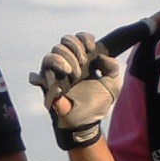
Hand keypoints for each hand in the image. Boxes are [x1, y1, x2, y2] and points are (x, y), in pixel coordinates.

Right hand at [29, 33, 120, 148]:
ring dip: (67, 59)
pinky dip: (56, 66)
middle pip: (66, 39)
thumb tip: (101, 55)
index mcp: (84, 60)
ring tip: (74, 75)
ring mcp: (56, 70)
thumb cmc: (97, 104)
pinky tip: (65, 76)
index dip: (85, 39)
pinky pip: (46, 64)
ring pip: (55, 50)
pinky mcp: (46, 79)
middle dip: (76, 49)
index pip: (80, 38)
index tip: (92, 49)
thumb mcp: (113, 85)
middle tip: (84, 64)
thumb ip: (113, 67)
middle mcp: (69, 61)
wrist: (84, 122)